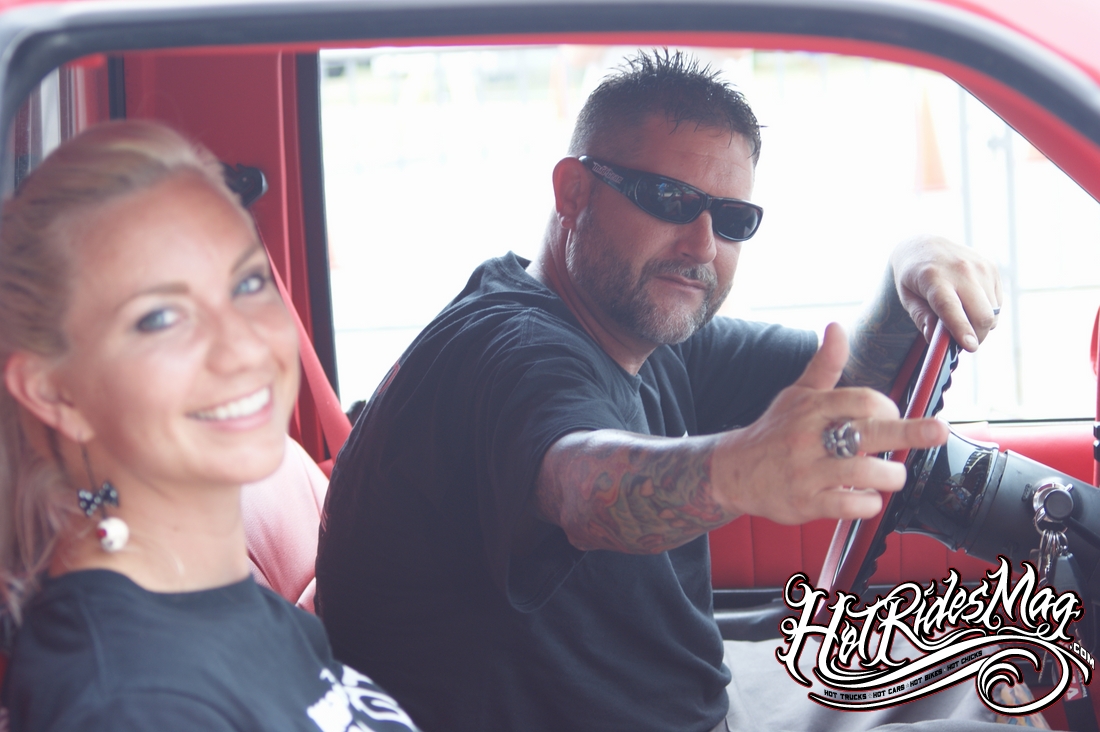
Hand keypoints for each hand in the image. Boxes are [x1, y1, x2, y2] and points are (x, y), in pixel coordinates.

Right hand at [712, 324, 947, 523]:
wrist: (734, 471)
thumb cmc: (774, 431)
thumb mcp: (796, 394)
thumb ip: (824, 364)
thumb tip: (837, 327)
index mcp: (812, 409)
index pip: (862, 400)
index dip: (887, 407)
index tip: (891, 416)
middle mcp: (809, 438)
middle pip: (869, 432)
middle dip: (910, 432)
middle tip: (938, 431)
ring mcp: (808, 472)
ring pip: (866, 473)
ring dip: (890, 477)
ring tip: (889, 476)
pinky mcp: (806, 502)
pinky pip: (850, 504)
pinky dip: (868, 503)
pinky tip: (865, 496)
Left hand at [890, 235, 1001, 351]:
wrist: (927, 245)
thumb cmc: (914, 277)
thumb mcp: (907, 297)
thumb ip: (921, 318)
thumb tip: (937, 340)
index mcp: (933, 277)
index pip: (950, 307)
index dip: (961, 329)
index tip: (970, 347)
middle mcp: (961, 270)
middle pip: (981, 315)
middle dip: (976, 337)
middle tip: (962, 344)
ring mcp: (980, 267)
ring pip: (992, 312)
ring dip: (980, 325)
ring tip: (961, 319)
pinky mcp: (992, 268)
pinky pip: (997, 303)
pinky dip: (986, 312)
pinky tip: (969, 303)